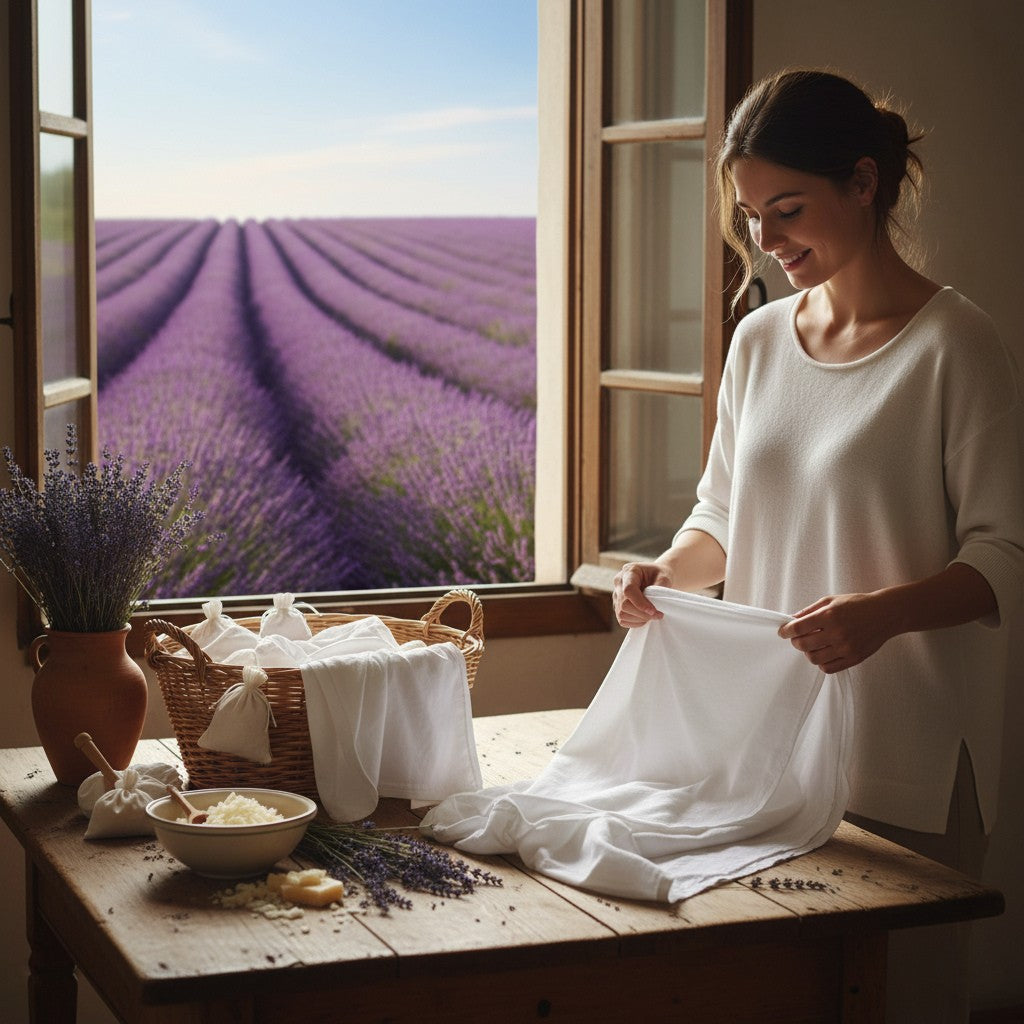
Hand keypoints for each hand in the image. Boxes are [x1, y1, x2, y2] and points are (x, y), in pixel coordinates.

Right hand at [612, 561, 671, 627]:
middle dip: (642, 613)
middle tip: (658, 615)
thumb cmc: (660, 574)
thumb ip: (660, 588)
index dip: (640, 603)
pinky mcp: (617, 605)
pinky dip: (635, 623)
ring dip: (639, 619)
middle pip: (624, 604)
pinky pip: (622, 620)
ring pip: (622, 614)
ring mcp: (616, 595)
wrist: (656, 576)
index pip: (628, 590)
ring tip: (653, 615)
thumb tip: (656, 603)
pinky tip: (645, 617)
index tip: (653, 611)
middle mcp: (619, 582)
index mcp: (629, 571)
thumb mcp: (664, 577)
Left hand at [778, 592, 893, 672]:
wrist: (885, 614)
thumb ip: (810, 610)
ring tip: (812, 645)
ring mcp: (846, 647)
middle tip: (797, 638)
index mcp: (829, 615)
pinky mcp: (854, 658)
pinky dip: (821, 662)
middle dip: (796, 641)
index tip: (783, 632)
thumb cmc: (857, 604)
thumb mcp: (831, 600)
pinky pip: (829, 668)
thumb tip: (792, 619)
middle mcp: (837, 633)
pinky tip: (823, 654)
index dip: (786, 631)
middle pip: (803, 645)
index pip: (798, 628)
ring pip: (814, 658)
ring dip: (808, 652)